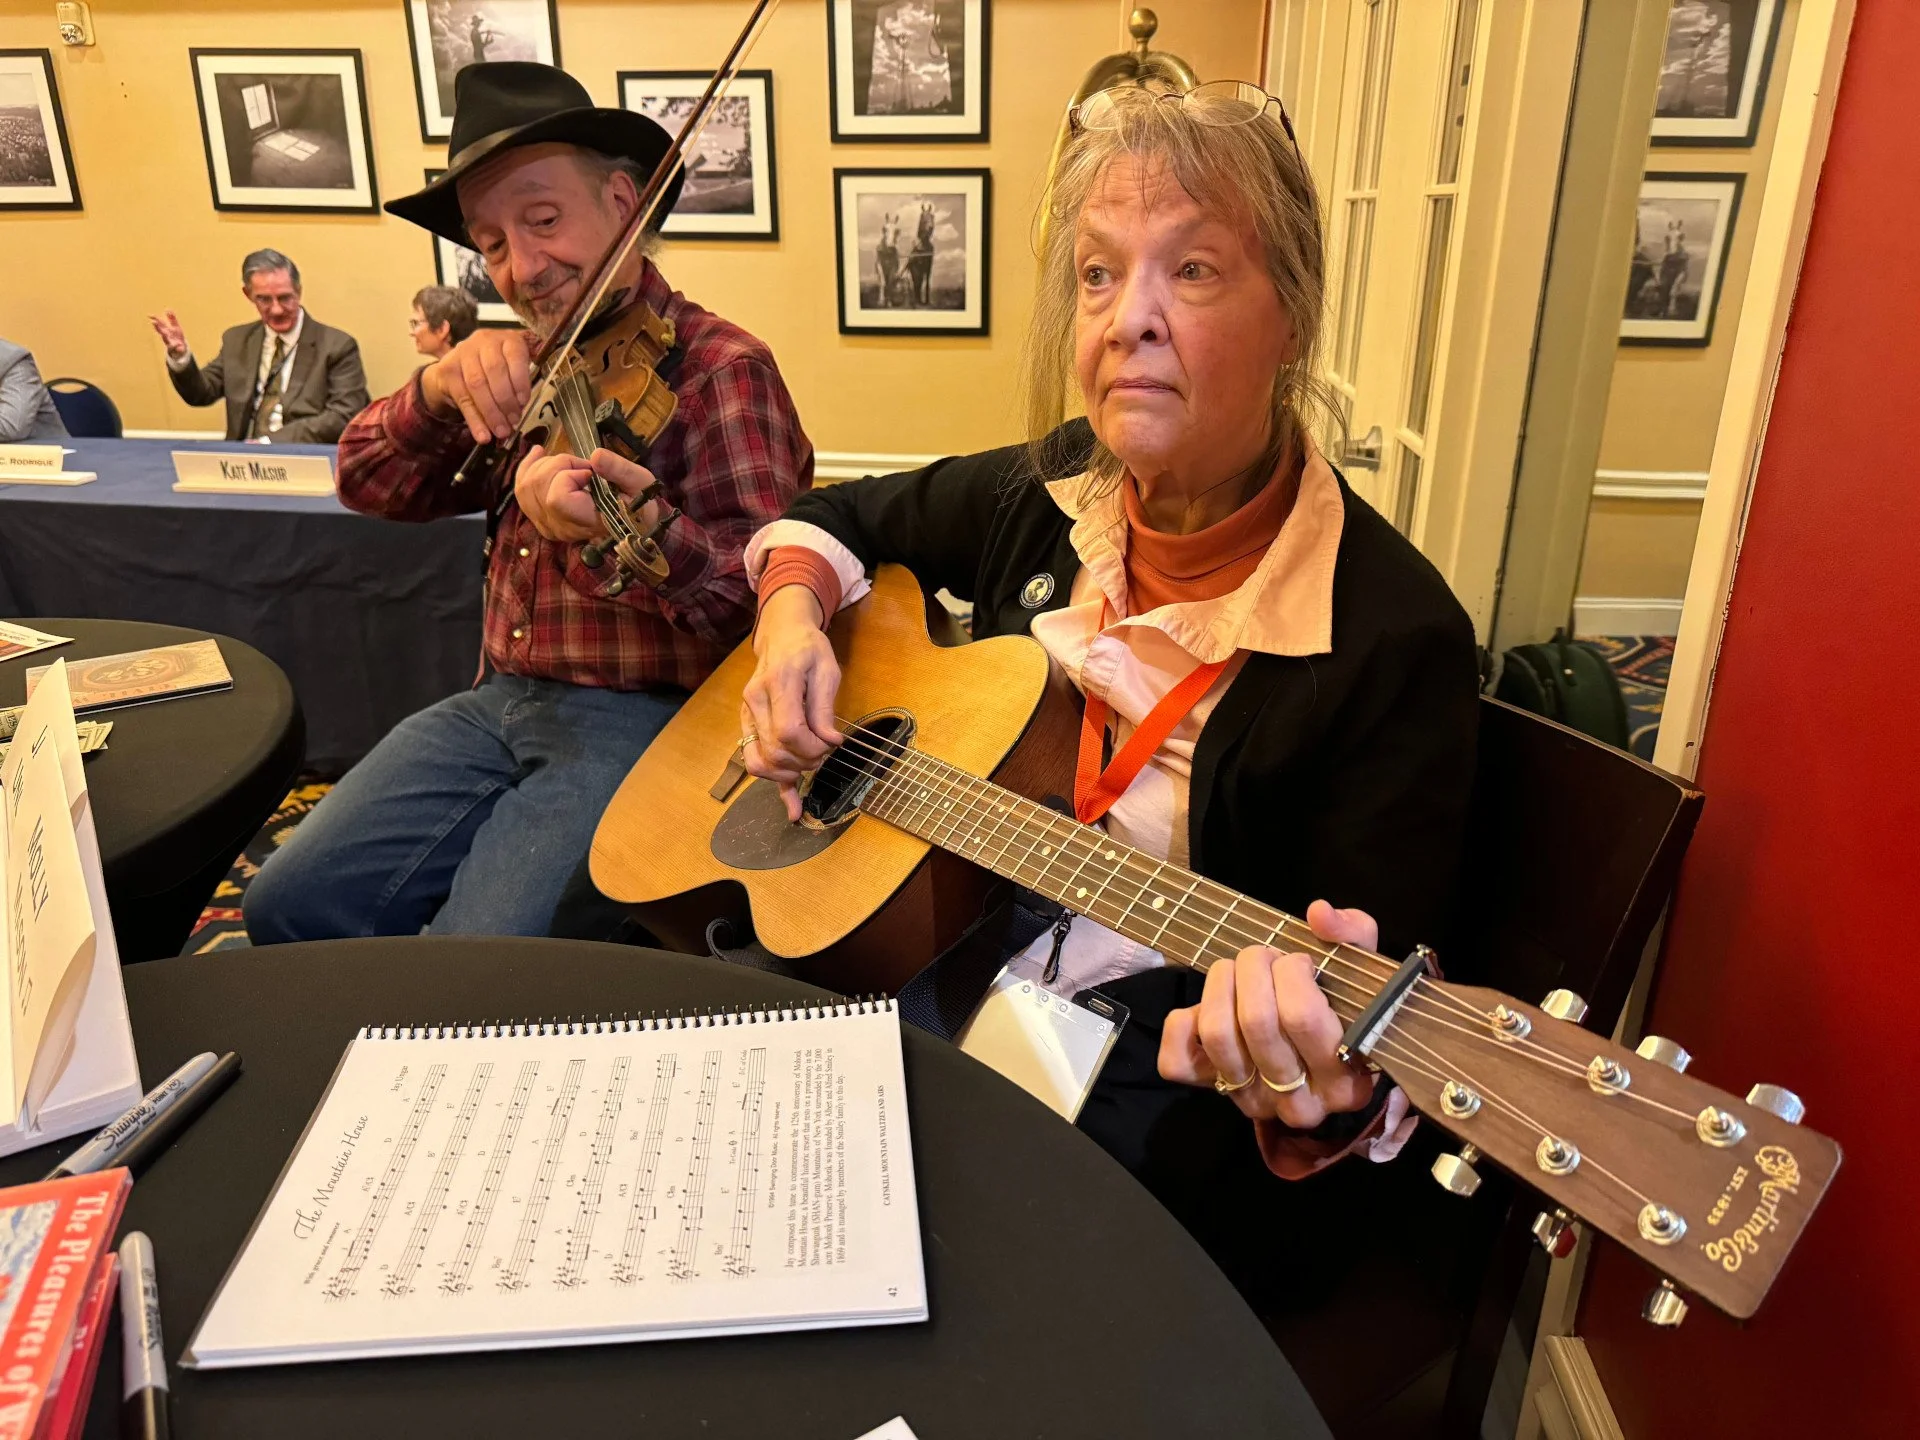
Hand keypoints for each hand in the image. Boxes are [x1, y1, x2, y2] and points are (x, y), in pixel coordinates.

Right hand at [148, 310, 187, 359]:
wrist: (181, 348)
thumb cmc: (176, 335)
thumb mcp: (176, 326)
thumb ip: (172, 319)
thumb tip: (168, 309)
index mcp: (166, 329)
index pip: (160, 324)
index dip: (155, 319)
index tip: (150, 316)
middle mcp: (166, 336)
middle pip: (161, 331)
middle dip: (157, 327)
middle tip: (153, 322)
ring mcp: (170, 342)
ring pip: (166, 340)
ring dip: (165, 337)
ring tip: (164, 335)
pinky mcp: (175, 348)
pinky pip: (175, 348)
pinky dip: (176, 346)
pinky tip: (178, 345)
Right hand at [420, 327, 533, 443]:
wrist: (457, 367)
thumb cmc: (493, 371)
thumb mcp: (510, 371)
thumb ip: (516, 386)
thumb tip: (518, 415)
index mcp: (506, 339)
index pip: (515, 357)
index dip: (520, 381)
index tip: (524, 403)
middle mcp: (484, 340)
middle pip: (495, 371)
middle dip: (506, 401)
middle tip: (513, 422)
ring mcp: (463, 352)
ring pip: (477, 384)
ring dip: (491, 413)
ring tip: (501, 432)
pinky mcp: (447, 369)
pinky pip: (462, 398)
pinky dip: (475, 420)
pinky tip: (483, 435)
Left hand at [513, 444, 659, 544]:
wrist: (634, 523)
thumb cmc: (639, 504)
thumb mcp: (641, 484)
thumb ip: (620, 470)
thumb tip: (595, 456)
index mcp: (587, 522)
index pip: (557, 498)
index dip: (568, 475)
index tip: (590, 473)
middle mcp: (562, 529)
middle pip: (538, 487)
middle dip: (559, 464)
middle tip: (585, 466)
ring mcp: (548, 525)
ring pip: (526, 486)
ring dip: (545, 465)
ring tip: (570, 463)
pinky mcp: (541, 519)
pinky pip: (521, 491)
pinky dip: (528, 468)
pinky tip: (539, 454)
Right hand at [741, 585, 844, 821]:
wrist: (781, 635)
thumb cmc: (807, 649)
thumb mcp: (827, 669)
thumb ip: (825, 707)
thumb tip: (830, 741)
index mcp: (778, 683)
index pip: (789, 732)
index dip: (813, 748)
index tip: (831, 745)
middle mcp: (755, 702)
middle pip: (776, 752)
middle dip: (805, 761)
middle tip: (824, 751)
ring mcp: (747, 715)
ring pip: (760, 763)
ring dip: (790, 772)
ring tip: (811, 761)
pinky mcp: (749, 726)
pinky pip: (755, 762)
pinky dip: (776, 788)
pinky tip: (793, 810)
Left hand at [1158, 900, 1381, 1127]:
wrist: (1317, 1056)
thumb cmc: (1345, 1011)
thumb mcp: (1363, 973)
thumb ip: (1352, 935)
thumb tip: (1319, 913)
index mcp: (1345, 1080)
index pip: (1302, 1017)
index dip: (1293, 973)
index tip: (1299, 962)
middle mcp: (1299, 1102)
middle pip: (1256, 1022)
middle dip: (1254, 968)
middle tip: (1264, 956)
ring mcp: (1252, 1100)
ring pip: (1217, 1034)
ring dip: (1220, 984)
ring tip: (1238, 971)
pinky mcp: (1211, 1093)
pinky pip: (1178, 1061)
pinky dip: (1183, 1022)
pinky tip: (1206, 1007)